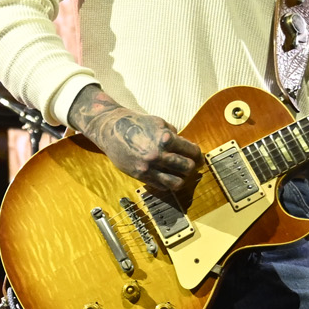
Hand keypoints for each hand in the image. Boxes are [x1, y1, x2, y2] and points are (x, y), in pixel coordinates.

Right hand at [69, 87, 204, 205]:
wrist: (111, 131)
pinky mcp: (141, 176)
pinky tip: (166, 176)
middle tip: (189, 164)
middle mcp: (159, 154)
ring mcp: (149, 167)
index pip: (192, 151)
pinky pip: (161, 186)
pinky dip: (167, 183)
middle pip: (187, 168)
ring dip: (181, 178)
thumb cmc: (136, 124)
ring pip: (177, 182)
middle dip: (191, 166)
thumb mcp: (158, 123)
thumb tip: (186, 147)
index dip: (197, 154)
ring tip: (179, 174)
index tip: (197, 155)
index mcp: (165, 139)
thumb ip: (173, 134)